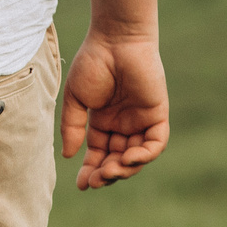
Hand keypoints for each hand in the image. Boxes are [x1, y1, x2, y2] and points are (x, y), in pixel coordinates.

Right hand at [59, 30, 169, 189]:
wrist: (115, 40)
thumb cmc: (93, 63)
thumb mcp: (76, 99)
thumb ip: (73, 127)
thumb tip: (69, 156)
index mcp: (103, 122)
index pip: (98, 153)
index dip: (91, 170)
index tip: (81, 186)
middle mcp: (123, 124)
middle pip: (117, 159)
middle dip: (106, 174)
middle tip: (95, 181)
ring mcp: (141, 120)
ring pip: (136, 156)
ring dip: (124, 169)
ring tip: (109, 172)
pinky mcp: (157, 113)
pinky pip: (155, 143)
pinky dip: (144, 155)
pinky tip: (128, 159)